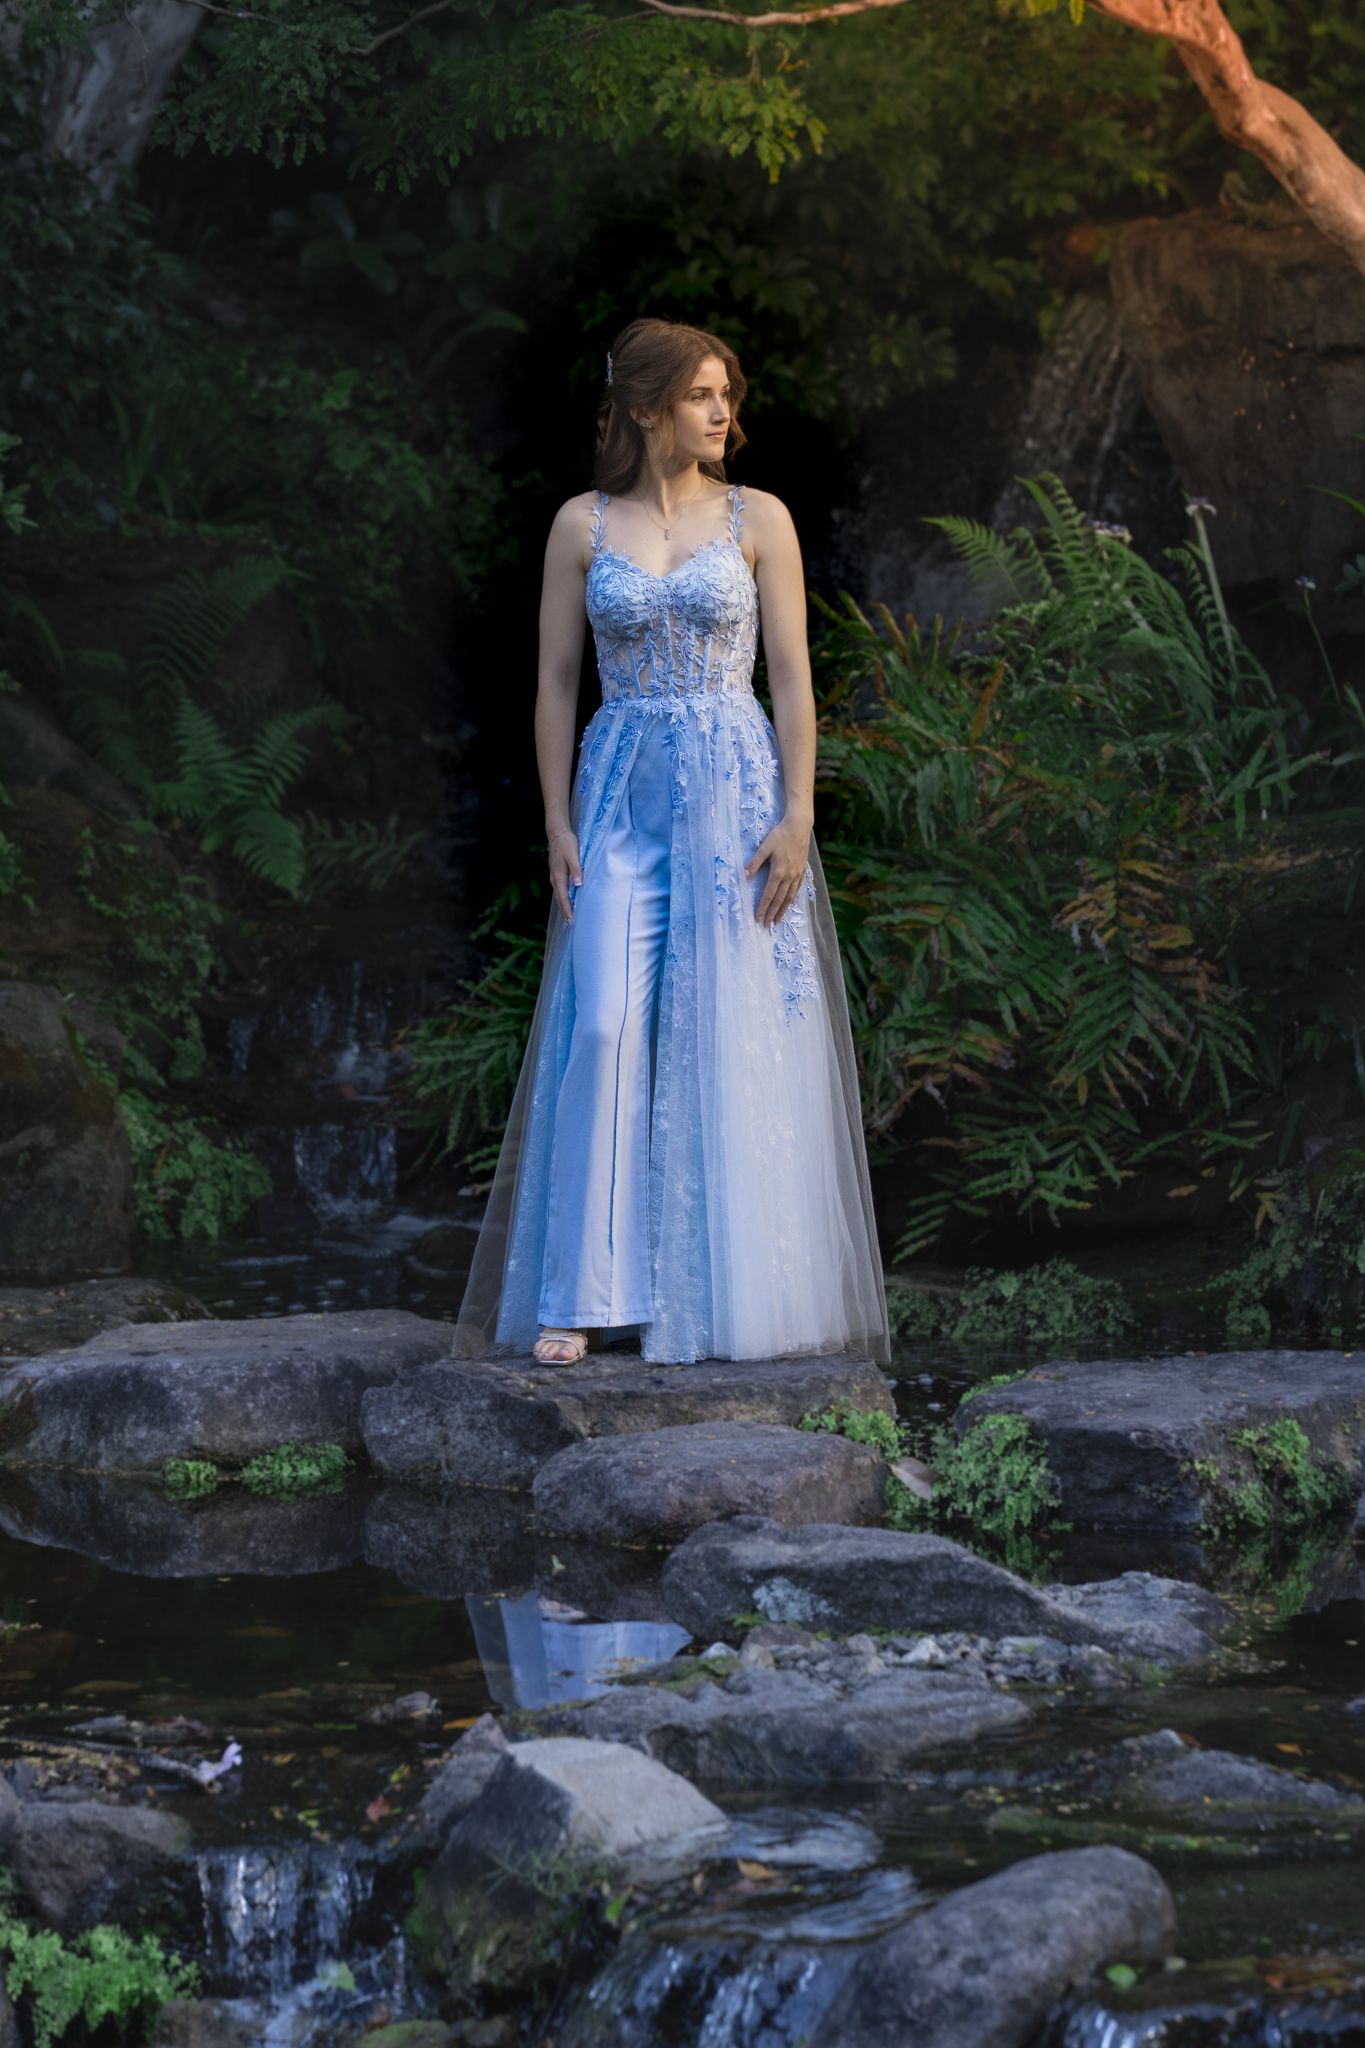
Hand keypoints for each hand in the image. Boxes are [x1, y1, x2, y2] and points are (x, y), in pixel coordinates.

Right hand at [549, 827, 582, 922]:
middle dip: (565, 912)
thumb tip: (578, 885)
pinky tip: (568, 900)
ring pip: (559, 895)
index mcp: (559, 876)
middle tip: (570, 924)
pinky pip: (560, 890)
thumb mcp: (573, 856)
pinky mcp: (557, 873)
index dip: (567, 910)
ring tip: (569, 916)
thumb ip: (576, 870)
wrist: (557, 833)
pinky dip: (564, 898)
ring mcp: (555, 876)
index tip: (571, 921)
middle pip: (560, 900)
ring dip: (564, 906)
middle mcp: (555, 879)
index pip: (563, 898)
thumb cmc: (566, 844)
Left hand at [744, 813, 810, 928]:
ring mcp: (797, 874)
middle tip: (767, 925)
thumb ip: (754, 863)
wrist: (800, 826)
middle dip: (772, 914)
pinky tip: (791, 902)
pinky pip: (797, 888)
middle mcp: (789, 876)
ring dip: (783, 909)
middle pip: (780, 900)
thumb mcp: (764, 847)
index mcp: (778, 872)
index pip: (769, 895)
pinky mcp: (803, 869)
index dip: (762, 908)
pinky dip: (793, 897)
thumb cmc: (780, 835)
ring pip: (790, 896)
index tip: (757, 918)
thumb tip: (743, 875)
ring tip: (778, 920)